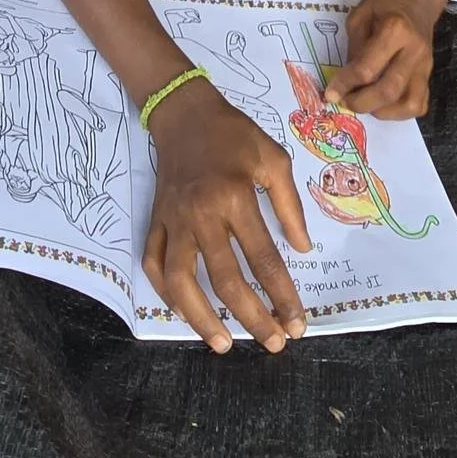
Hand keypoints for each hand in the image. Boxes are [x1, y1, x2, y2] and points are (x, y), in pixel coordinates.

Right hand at [143, 78, 310, 352]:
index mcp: (236, 197)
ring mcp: (173, 220)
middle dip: (251, 317)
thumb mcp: (274, 160)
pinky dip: (165, 291)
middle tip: (273, 342)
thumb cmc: (235, 135)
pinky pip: (153, 263)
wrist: (184, 113)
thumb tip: (303, 250)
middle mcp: (201, 215)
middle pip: (225, 279)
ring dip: (201, 318)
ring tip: (223, 344)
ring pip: (180, 281)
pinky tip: (183, 311)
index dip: (282, 295)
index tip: (297, 321)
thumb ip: (289, 207)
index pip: (263, 259)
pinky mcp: (155, 221)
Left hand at [325, 0, 435, 119]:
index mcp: (395, 30)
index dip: (345, 84)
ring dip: (382, 112)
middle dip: (361, 103)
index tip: (329, 93)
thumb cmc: (387, 0)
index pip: (367, 69)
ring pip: (409, 103)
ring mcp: (426, 65)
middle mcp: (414, 51)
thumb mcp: (361, 14)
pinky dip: (400, 112)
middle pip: (389, 91)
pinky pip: (419, 103)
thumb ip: (354, 46)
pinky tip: (384, 104)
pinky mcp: (429, 74)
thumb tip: (347, 79)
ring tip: (365, 103)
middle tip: (344, 101)